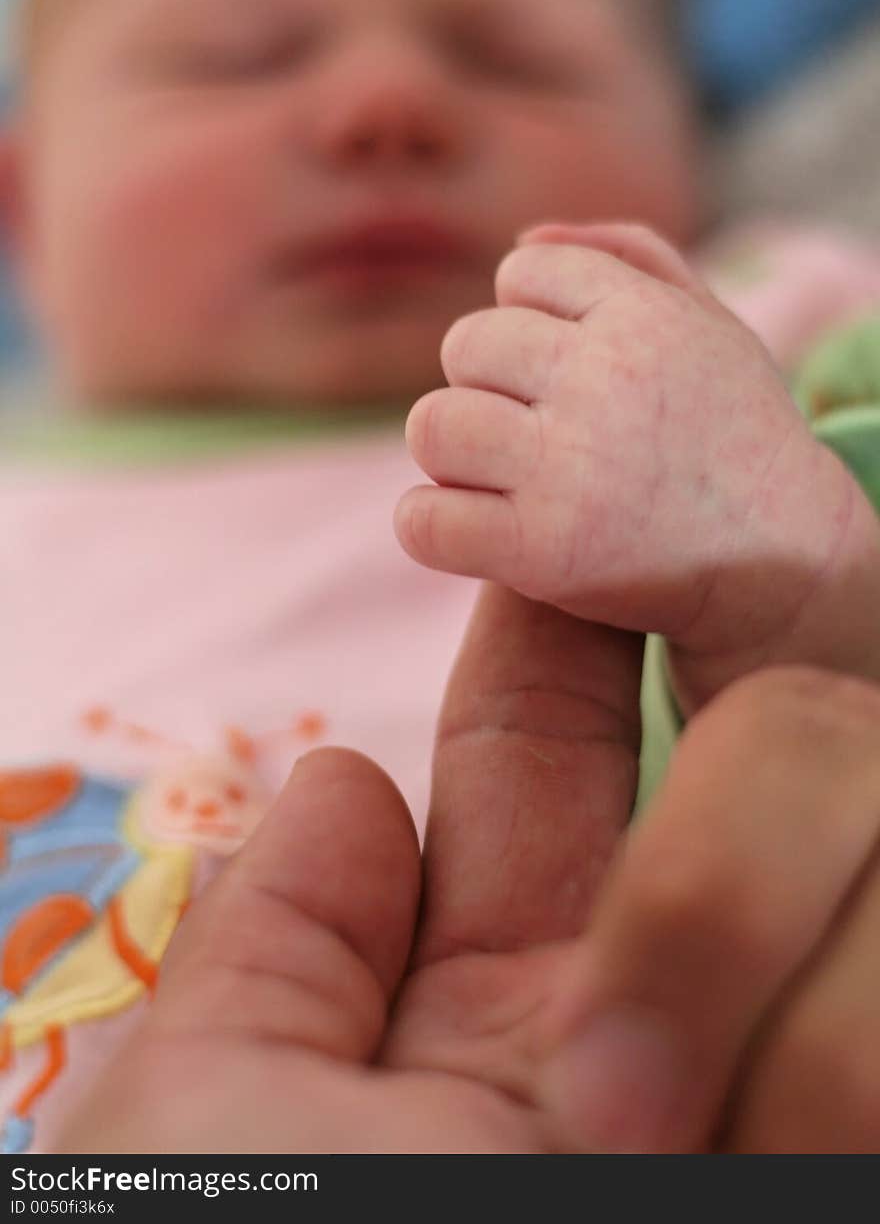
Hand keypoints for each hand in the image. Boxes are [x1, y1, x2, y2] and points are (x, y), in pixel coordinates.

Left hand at [56, 591, 879, 1153]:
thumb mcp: (205, 1141)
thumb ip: (269, 960)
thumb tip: (342, 780)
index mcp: (493, 1005)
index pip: (551, 753)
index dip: (558, 641)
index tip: (559, 550)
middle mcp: (672, 1018)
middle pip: (777, 760)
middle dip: (717, 860)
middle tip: (599, 1081)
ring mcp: (805, 1064)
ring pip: (872, 843)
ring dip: (762, 975)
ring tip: (644, 1166)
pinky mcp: (871, 1108)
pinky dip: (854, 1024)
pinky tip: (799, 1140)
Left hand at [396, 224, 879, 713]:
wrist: (783, 561)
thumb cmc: (732, 432)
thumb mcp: (710, 324)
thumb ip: (628, 256)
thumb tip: (521, 241)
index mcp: (644, 317)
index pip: (521, 274)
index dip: (529, 319)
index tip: (558, 369)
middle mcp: (605, 382)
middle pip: (466, 346)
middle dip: (486, 385)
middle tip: (527, 427)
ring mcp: (570, 469)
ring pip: (434, 426)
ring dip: (452, 453)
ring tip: (496, 475)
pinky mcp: (543, 553)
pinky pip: (423, 520)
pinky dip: (428, 525)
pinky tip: (466, 527)